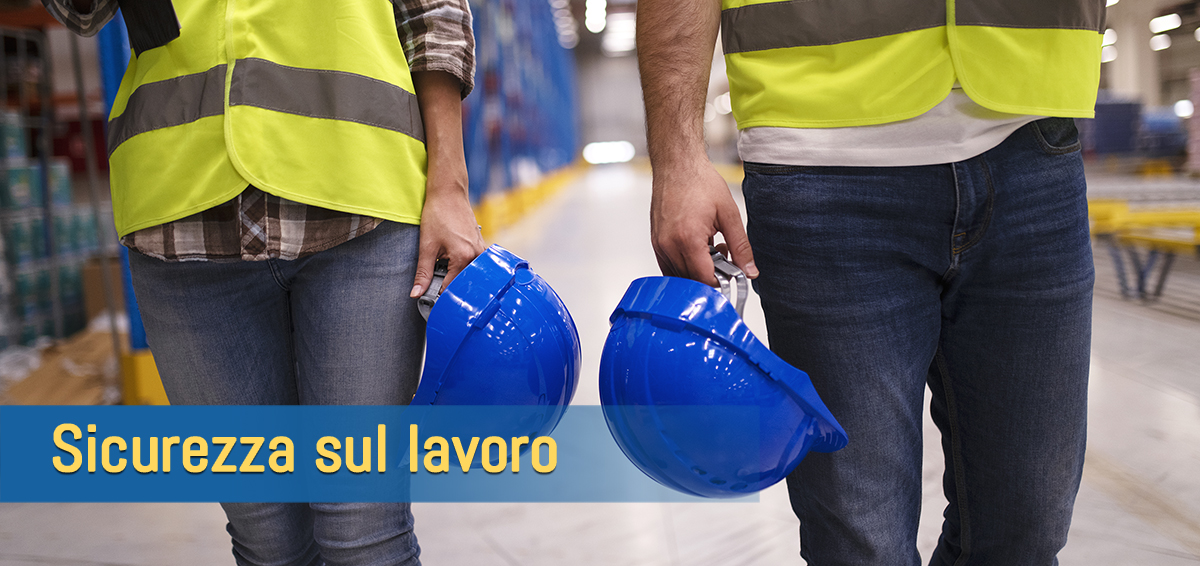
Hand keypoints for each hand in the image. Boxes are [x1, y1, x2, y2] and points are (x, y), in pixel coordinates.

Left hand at [409, 70, 483, 297]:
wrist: (448, 191)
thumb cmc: (437, 214)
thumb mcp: (426, 245)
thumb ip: (423, 273)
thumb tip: (415, 294)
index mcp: (464, 258)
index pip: (453, 288)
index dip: (440, 300)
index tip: (432, 311)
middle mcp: (477, 256)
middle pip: (465, 284)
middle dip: (452, 293)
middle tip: (438, 304)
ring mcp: (481, 251)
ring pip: (470, 276)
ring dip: (457, 282)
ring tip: (444, 288)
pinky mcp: (480, 246)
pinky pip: (473, 266)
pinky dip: (463, 272)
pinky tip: (452, 272)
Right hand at [650, 161, 756, 285]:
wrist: (677, 164)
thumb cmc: (699, 182)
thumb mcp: (729, 214)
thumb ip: (741, 246)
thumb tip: (750, 271)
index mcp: (688, 239)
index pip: (704, 279)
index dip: (721, 280)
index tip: (731, 271)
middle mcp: (669, 245)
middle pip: (691, 281)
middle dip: (711, 274)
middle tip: (723, 252)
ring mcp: (659, 245)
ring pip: (680, 276)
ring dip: (697, 270)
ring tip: (709, 246)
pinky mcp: (655, 242)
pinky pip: (669, 266)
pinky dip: (685, 265)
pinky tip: (696, 247)